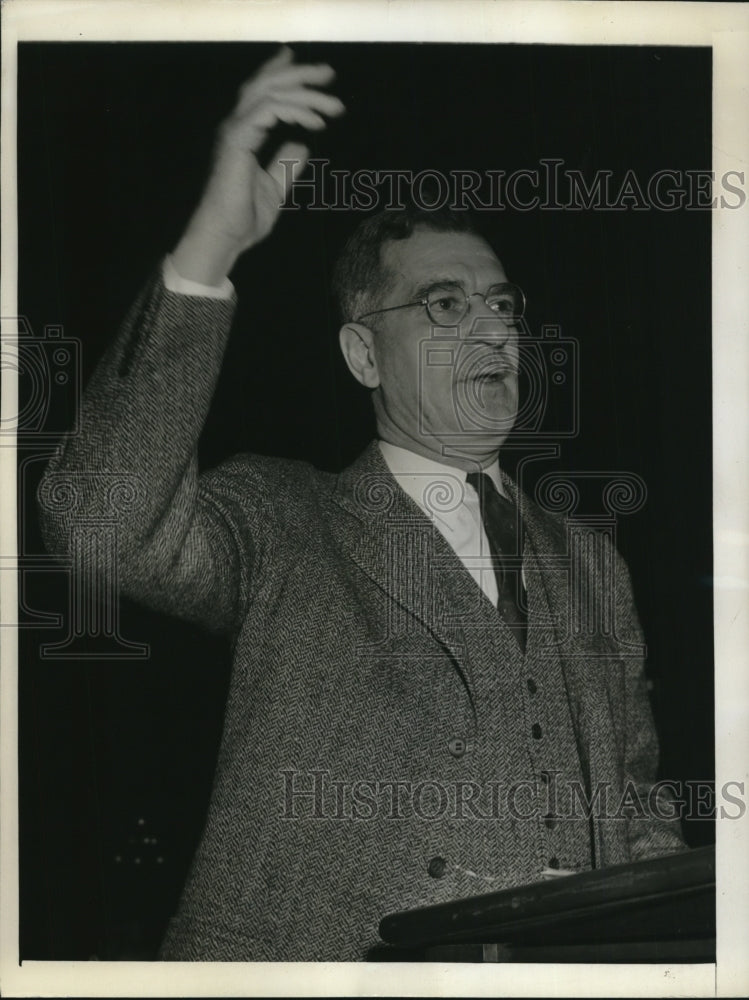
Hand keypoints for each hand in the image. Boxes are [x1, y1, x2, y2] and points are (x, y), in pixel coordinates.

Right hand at [173, 46, 343, 283]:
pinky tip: (315, 122)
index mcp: (243, 132)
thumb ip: (285, 164)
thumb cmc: (244, 218)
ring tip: (333, 106)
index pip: (262, 91)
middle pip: (267, 83)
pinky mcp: (238, 140)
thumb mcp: (274, 187)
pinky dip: (294, 111)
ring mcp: (235, 130)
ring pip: (271, 93)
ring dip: (305, 94)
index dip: (284, 74)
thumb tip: (301, 145)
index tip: (314, 74)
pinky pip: (269, 111)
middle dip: (300, 74)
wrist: (225, 237)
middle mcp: (236, 125)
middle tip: (329, 73)